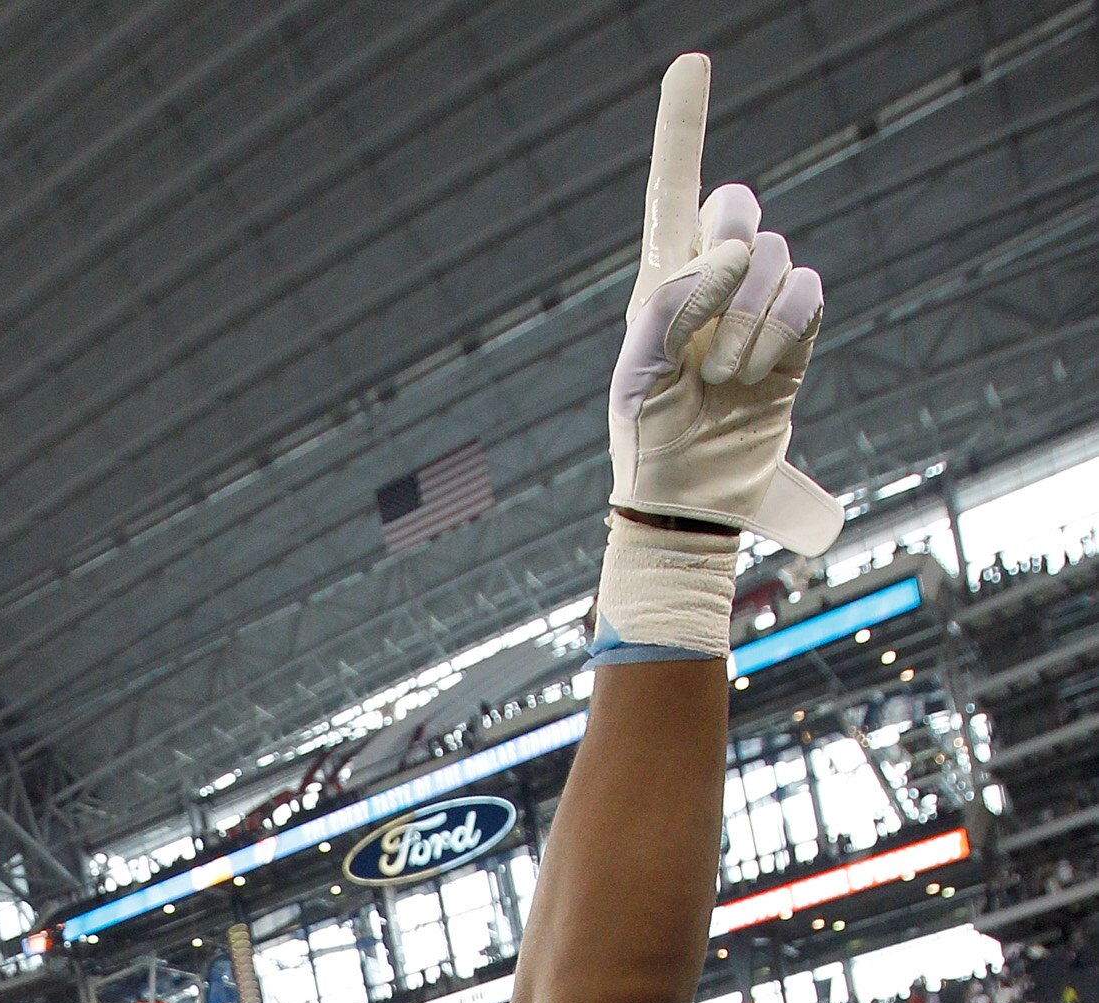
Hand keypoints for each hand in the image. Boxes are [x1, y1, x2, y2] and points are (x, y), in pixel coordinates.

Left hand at [609, 56, 838, 550]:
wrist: (687, 496)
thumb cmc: (649, 435)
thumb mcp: (637, 372)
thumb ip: (672, 304)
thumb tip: (730, 258)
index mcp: (662, 278)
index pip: (674, 186)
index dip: (684, 123)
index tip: (692, 64)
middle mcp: (713, 280)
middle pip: (737, 206)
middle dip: (725, 254)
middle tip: (701, 335)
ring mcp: (758, 306)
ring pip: (775, 259)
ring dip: (746, 325)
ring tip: (720, 379)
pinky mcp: (796, 336)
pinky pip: (809, 292)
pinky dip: (785, 330)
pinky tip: (760, 371)